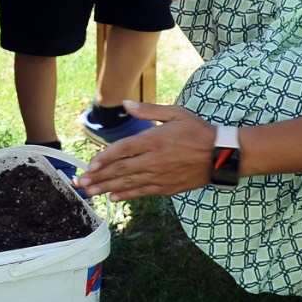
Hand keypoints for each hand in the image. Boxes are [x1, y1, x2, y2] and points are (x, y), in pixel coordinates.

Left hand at [77, 100, 216, 199]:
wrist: (221, 155)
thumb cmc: (198, 131)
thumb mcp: (175, 113)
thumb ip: (148, 111)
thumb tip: (126, 104)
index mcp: (154, 140)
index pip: (122, 150)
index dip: (104, 158)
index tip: (89, 165)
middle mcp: (154, 160)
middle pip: (121, 170)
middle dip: (98, 177)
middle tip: (80, 184)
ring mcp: (160, 176)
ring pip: (129, 184)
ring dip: (107, 188)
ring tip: (90, 193)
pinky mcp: (167, 188)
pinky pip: (142, 192)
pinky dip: (127, 195)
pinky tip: (113, 197)